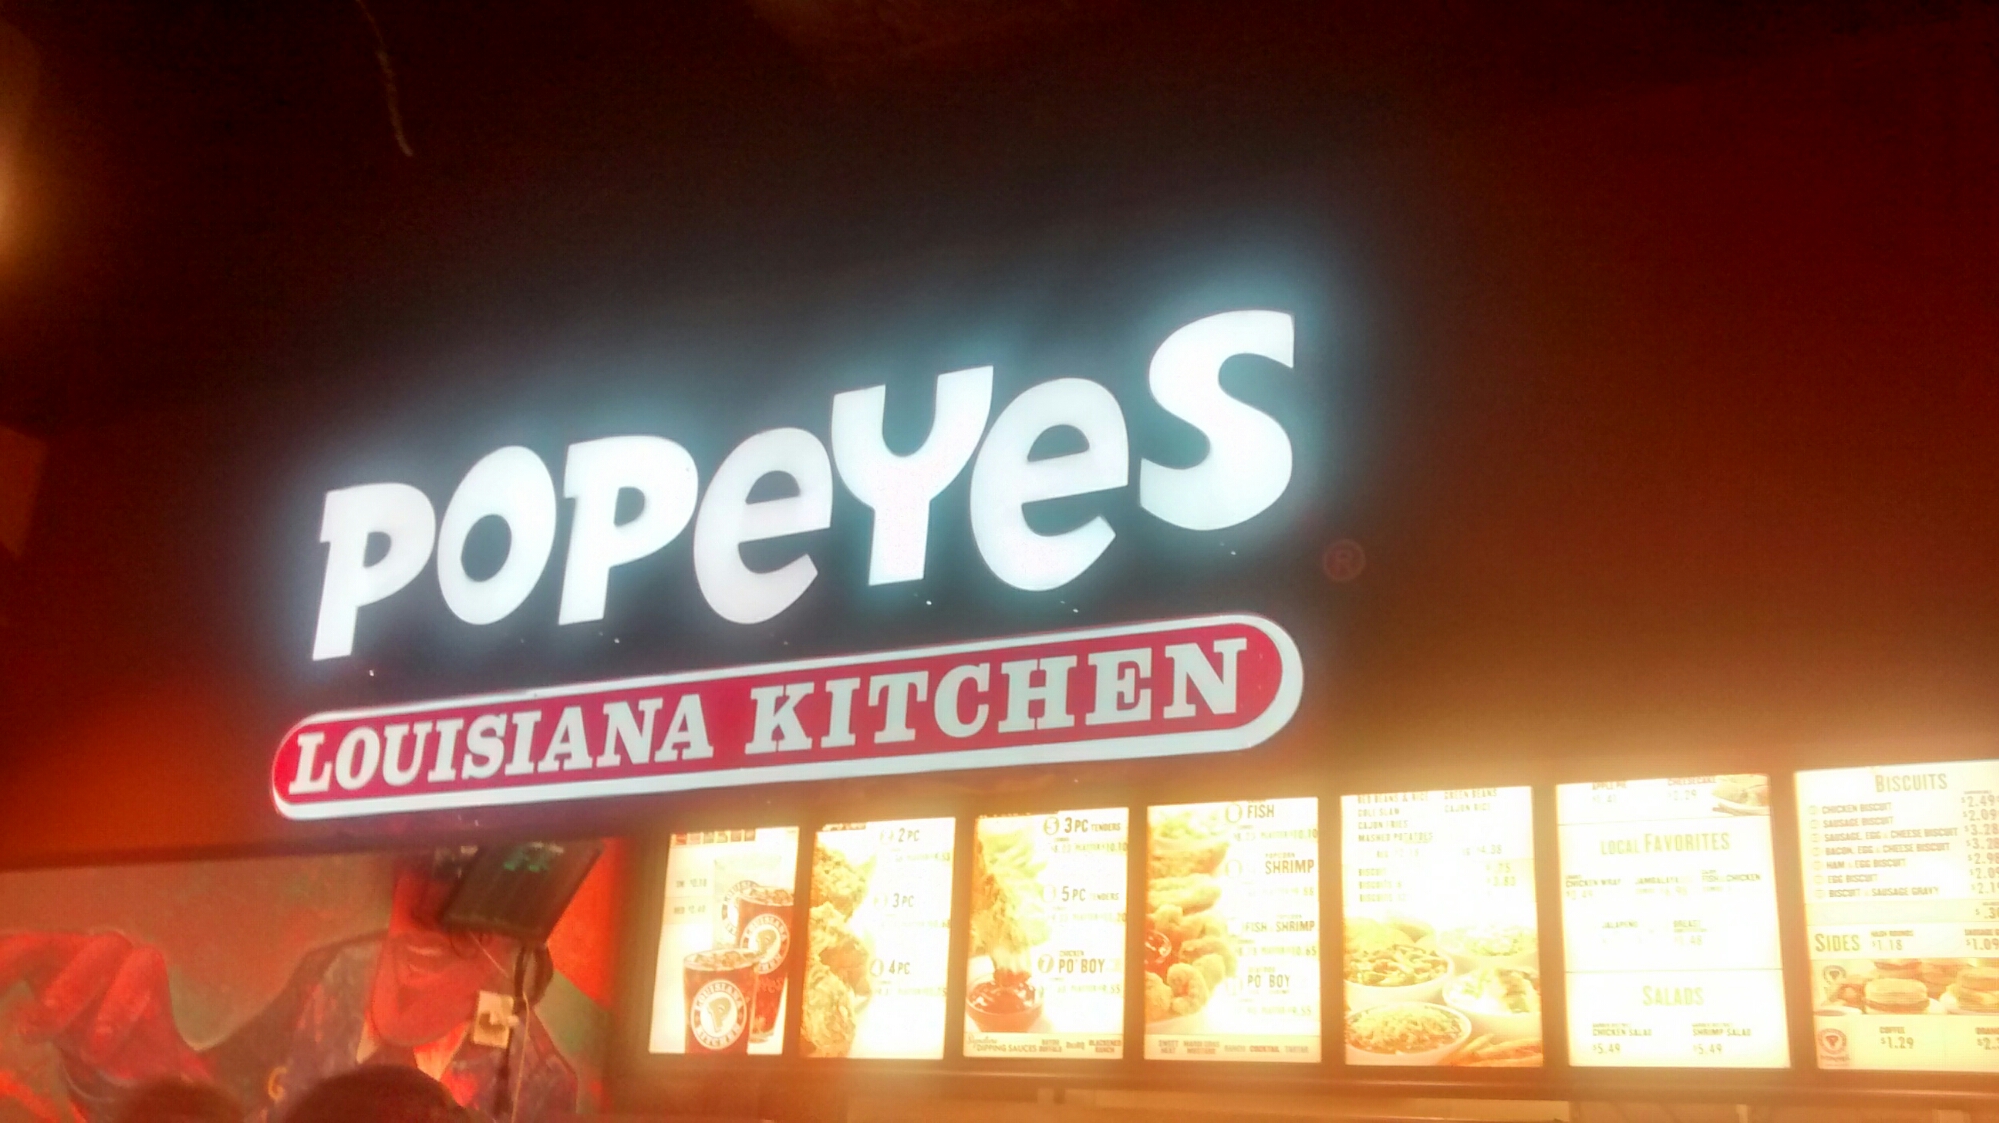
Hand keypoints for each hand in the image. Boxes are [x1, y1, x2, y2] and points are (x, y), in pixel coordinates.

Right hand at [0, 930, 207, 1085]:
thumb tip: (196, 1083)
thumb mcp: (151, 1057)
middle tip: (39, 1032)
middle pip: (99, 954)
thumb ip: (169, 1067)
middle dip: (71, 990)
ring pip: (49, 945)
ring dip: (21, 970)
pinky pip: (16, 949)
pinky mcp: (35, 956)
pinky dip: (2, 962)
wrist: (102, 1035)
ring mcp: (70, 948)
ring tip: (16, 1021)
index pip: (143, 971)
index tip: (96, 1051)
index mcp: (146, 971)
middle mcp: (112, 952)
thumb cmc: (130, 1044)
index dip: (120, 1006)